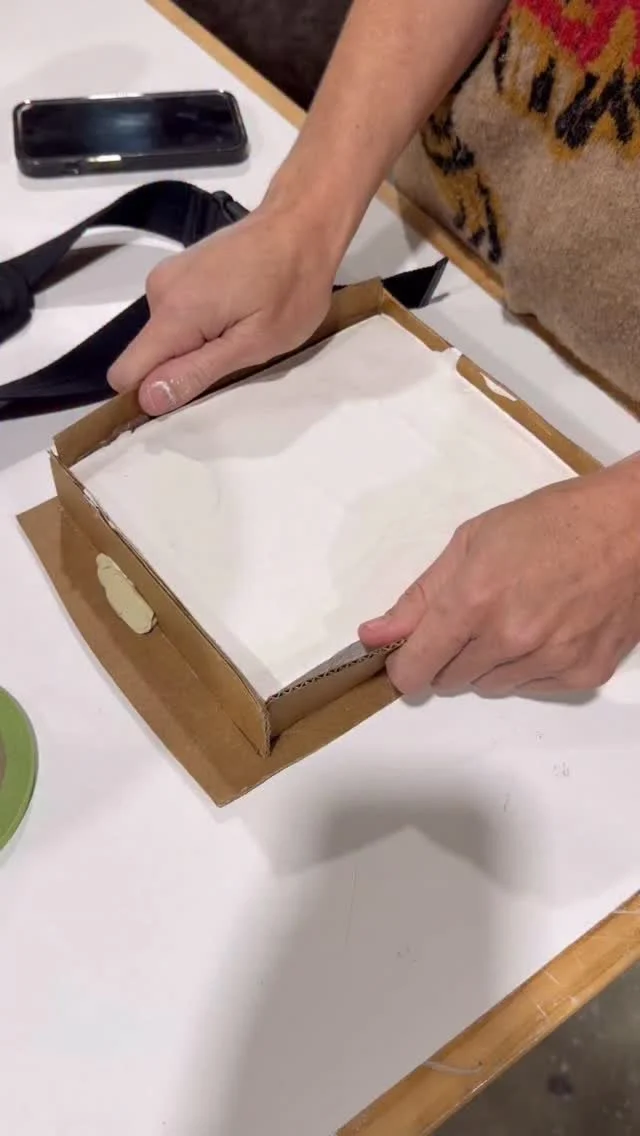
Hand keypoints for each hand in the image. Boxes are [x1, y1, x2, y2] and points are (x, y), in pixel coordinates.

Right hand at [108, 202, 335, 415]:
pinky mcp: (180, 271)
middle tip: (235, 353)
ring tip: (242, 328)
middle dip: (183, 368)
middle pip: (148, 356)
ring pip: (165, 337)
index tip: (186, 398)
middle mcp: (158, 292)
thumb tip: (147, 399)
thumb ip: (196, 372)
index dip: (149, 395)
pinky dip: (201, 325)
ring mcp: (167, 276)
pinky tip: (236, 311)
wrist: (302, 222)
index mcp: (173, 313)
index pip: (125, 373)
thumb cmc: (291, 287)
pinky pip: (176, 316)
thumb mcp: (253, 343)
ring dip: (197, 345)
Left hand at [359, 459, 639, 696]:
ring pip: (490, 686)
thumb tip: (374, 634)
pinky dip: (528, 668)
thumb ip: (420, 596)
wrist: (630, 527)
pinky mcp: (583, 674)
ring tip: (514, 617)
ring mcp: (550, 660)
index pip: (415, 667)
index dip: (403, 667)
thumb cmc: (552, 523)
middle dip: (448, 655)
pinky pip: (532, 688)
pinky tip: (545, 630)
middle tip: (472, 619)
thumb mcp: (472, 541)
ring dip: (488, 662)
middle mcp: (510, 637)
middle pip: (449, 680)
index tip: (403, 659)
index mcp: (475, 600)